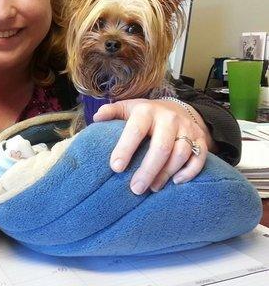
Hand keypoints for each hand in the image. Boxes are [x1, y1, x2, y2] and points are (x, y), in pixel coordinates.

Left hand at [93, 99, 212, 194]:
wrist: (176, 109)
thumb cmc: (144, 114)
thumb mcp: (127, 108)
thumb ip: (111, 112)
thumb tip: (97, 118)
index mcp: (146, 111)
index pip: (136, 130)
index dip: (125, 148)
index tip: (115, 168)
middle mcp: (169, 119)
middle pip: (161, 147)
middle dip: (148, 170)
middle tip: (135, 189)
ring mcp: (187, 129)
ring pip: (180, 154)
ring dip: (166, 174)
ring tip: (152, 188)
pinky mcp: (201, 139)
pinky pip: (199, 158)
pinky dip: (189, 172)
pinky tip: (176, 182)